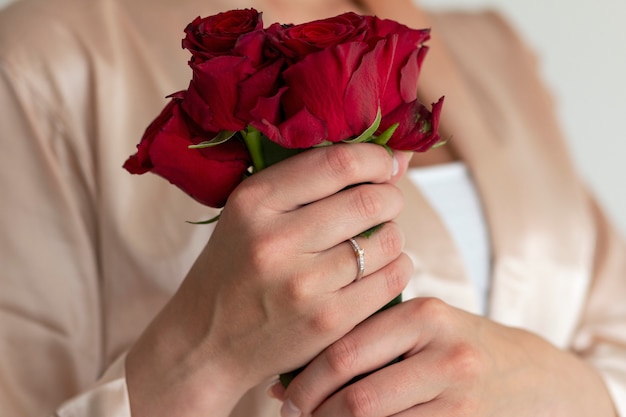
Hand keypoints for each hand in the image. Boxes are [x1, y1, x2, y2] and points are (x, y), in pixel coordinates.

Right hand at [125, 144, 413, 415]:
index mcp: (254, 201)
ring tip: (376, 239)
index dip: (375, 158)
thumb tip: (394, 160)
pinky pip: (391, 279)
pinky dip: (397, 266)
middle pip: (370, 200)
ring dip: (393, 233)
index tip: (385, 163)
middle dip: (391, 197)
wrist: (207, 343)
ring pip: (388, 240)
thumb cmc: (235, 270)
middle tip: (386, 203)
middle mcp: (276, 240)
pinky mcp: (327, 321)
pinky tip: (379, 268)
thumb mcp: (249, 215)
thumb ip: (307, 182)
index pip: (337, 162)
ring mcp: (303, 284)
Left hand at [280, 297, 616, 416]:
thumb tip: (282, 387)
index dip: (305, 382)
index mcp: (422, 314)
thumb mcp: (415, 330)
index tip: (284, 399)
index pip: (345, 351)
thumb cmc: (452, 347)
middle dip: (314, 414)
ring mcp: (461, 395)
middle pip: (357, 397)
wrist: (529, 375)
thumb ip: (361, 344)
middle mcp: (445, 352)